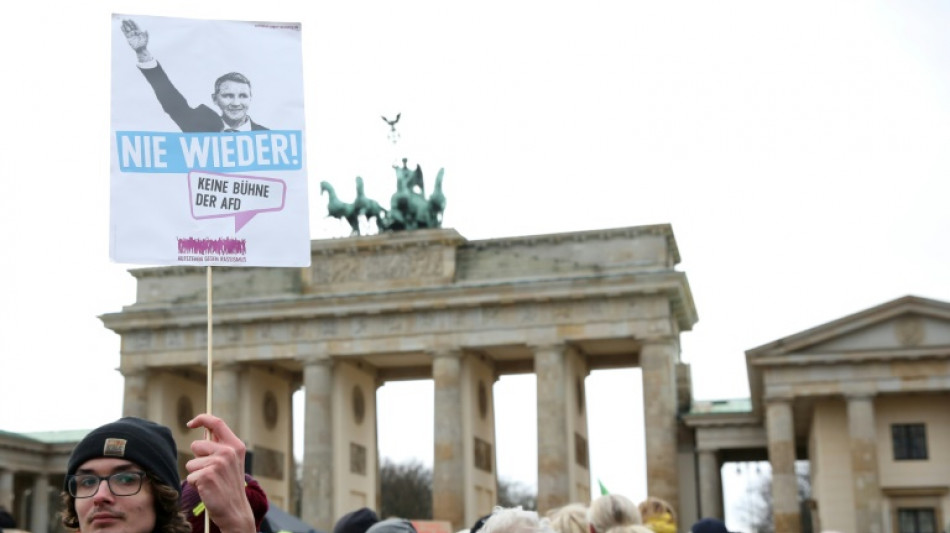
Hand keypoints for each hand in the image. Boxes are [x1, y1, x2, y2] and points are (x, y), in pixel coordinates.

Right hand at [121, 19, 148, 51]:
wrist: (141, 49)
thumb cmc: (144, 44)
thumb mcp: (146, 39)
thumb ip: (146, 34)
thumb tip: (146, 30)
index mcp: (138, 32)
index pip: (135, 26)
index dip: (132, 23)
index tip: (130, 19)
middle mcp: (134, 33)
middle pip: (130, 27)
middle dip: (127, 23)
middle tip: (124, 19)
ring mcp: (131, 35)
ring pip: (127, 29)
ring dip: (125, 25)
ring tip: (122, 21)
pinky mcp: (128, 38)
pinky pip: (125, 33)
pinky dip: (123, 30)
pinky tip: (121, 26)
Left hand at [186, 414, 255, 532]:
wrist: (235, 510)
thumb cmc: (229, 486)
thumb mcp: (231, 462)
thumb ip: (219, 446)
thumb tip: (203, 434)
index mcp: (236, 445)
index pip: (216, 422)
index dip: (201, 419)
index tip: (191, 423)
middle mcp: (228, 451)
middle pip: (197, 445)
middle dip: (198, 458)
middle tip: (210, 471)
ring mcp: (218, 463)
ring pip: (191, 462)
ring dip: (196, 473)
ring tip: (210, 482)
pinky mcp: (207, 475)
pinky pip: (189, 476)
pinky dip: (194, 484)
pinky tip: (207, 489)